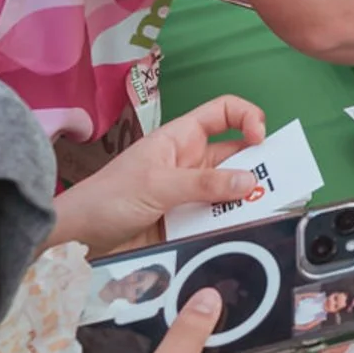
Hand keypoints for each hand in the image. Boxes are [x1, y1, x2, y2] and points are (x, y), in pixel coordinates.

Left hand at [53, 96, 267, 255]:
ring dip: (245, 201)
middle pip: (235, 156)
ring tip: (263, 214)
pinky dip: (230, 226)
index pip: (224, 112)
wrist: (75, 240)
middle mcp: (190, 162)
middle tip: (278, 184)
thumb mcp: (158, 185)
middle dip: (257, 167)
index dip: (248, 117)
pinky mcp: (187, 223)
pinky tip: (239, 234)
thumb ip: (204, 184)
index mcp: (182, 138)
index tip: (260, 140)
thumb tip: (249, 181)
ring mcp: (190, 194)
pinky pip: (217, 220)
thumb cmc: (107, 198)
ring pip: (230, 191)